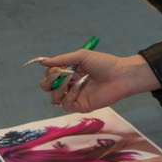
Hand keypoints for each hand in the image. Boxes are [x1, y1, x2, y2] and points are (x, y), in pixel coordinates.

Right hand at [32, 51, 160, 112]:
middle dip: (48, 83)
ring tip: (69, 82)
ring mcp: (75, 95)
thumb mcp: (81, 56)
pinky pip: (66, 105)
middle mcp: (71, 83)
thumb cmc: (103, 63)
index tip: (57, 68)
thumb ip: (62, 59)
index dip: (50, 72)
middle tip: (57, 77)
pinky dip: (67, 98)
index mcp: (70, 71)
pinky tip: (76, 90)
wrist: (120, 75)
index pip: (51, 74)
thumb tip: (41, 61)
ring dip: (58, 89)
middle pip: (49, 87)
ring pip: (55, 98)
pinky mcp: (81, 105)